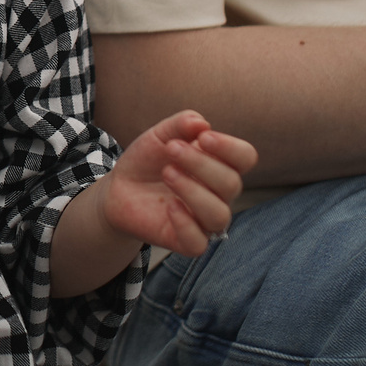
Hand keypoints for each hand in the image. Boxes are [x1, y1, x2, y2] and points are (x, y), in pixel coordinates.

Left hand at [97, 112, 255, 257]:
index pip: (245, 157)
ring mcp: (205, 220)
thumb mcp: (159, 136)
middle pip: (231, 184)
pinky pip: (199, 242)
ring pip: (219, 214)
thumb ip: (180, 125)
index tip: (203, 137)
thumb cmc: (148, 160)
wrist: (120, 188)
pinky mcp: (186, 241)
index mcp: (220, 165)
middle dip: (201, 164)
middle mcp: (219, 194)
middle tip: (172, 149)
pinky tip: (169, 205)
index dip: (230, 148)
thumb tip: (201, 123)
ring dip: (193, 191)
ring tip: (167, 173)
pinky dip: (185, 223)